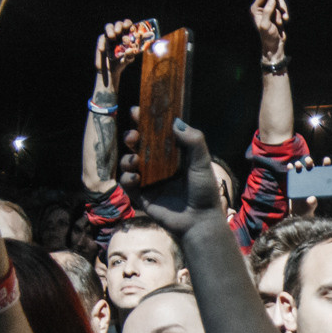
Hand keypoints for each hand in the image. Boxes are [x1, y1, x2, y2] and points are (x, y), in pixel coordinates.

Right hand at [94, 19, 138, 92]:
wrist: (109, 71)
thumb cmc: (121, 63)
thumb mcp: (127, 60)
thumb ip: (130, 55)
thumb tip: (130, 51)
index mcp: (127, 36)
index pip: (129, 25)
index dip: (128, 24)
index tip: (129, 27)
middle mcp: (119, 34)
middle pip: (119, 24)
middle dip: (119, 26)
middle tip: (118, 32)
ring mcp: (109, 36)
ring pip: (109, 26)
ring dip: (110, 30)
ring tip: (111, 37)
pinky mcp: (101, 40)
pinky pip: (101, 38)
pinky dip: (102, 42)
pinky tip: (103, 50)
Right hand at [119, 114, 223, 237]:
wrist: (199, 221)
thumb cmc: (204, 192)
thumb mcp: (202, 163)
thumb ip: (193, 141)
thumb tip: (176, 121)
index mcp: (173, 155)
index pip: (156, 134)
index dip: (145, 122)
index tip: (138, 111)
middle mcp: (159, 165)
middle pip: (139, 145)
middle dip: (132, 137)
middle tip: (134, 135)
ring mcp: (149, 180)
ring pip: (130, 162)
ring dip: (128, 157)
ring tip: (135, 160)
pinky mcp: (142, 196)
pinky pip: (128, 184)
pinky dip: (127, 178)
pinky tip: (134, 177)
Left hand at [250, 0, 287, 62]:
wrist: (275, 44)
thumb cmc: (268, 36)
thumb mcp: (266, 25)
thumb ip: (267, 11)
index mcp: (255, 9)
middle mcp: (261, 7)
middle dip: (280, 3)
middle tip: (284, 12)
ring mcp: (269, 9)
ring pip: (279, 0)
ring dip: (283, 9)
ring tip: (284, 19)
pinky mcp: (276, 12)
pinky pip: (282, 7)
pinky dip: (285, 12)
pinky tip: (285, 20)